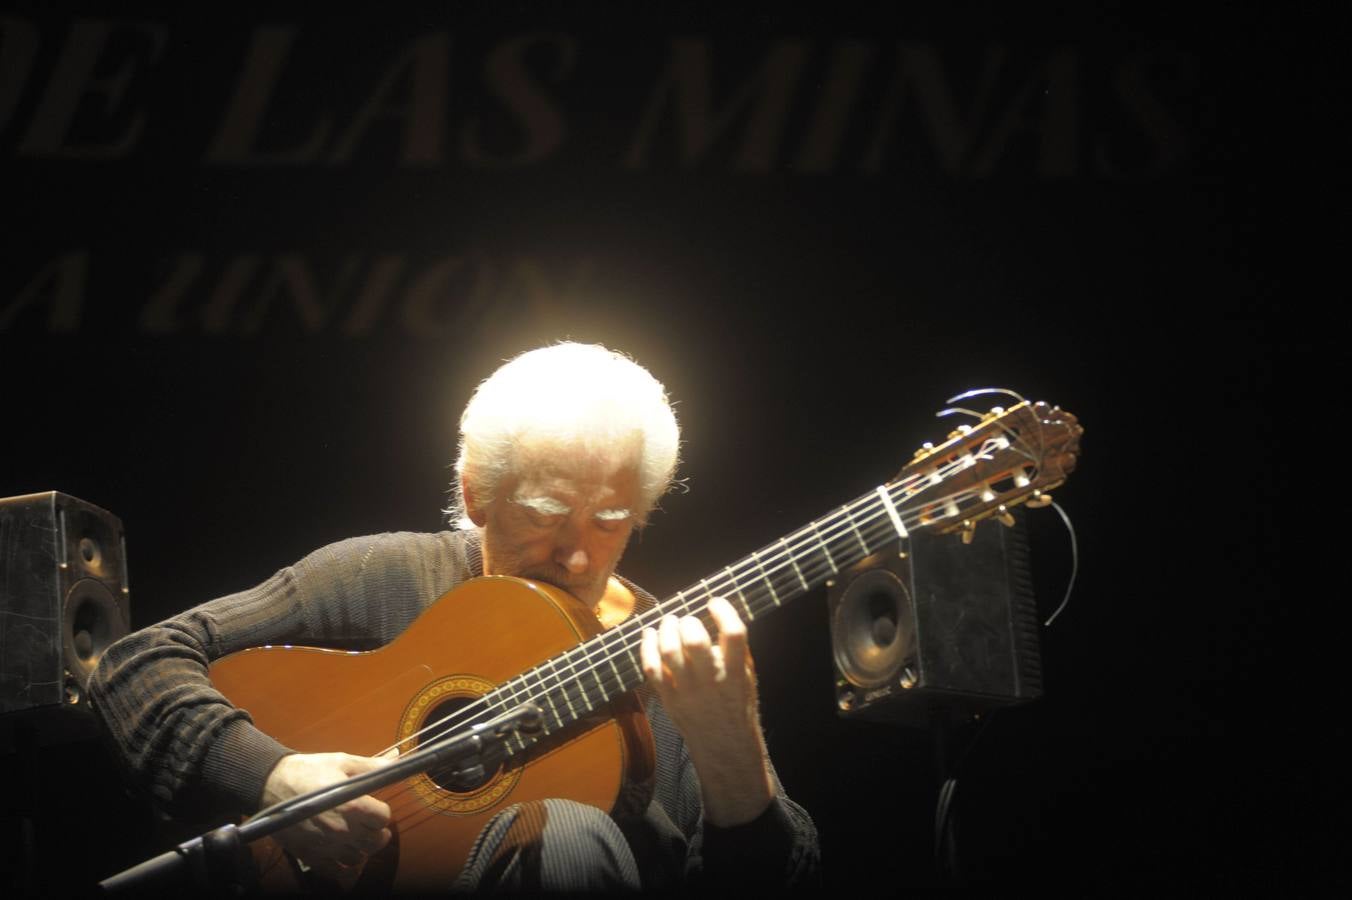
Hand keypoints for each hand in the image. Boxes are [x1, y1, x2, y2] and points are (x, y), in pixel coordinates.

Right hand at [260, 751, 394, 881]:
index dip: (382, 812)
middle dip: (377, 831)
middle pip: (375, 841)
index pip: (384, 818)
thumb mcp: (343, 762)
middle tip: (370, 824)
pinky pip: (336, 872)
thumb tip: (397, 760)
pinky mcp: (311, 856)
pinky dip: (344, 867)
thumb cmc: (308, 771)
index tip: (375, 807)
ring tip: (357, 837)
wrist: (271, 785)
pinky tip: (342, 854)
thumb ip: (373, 767)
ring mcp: (327, 846)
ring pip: (359, 858)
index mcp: (353, 805)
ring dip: (362, 849)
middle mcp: (343, 829)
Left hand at [640, 595, 774, 825]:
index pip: (734, 633)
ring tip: (669, 622)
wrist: (724, 745)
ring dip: (666, 629)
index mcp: (736, 672)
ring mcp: (687, 691)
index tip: (715, 602)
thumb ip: (735, 650)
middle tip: (687, 620)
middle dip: (688, 622)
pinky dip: (647, 646)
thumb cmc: (736, 704)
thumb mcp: (747, 676)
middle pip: (694, 641)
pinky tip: (649, 635)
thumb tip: (717, 614)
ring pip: (669, 652)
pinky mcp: (669, 698)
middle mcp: (712, 681)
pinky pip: (651, 668)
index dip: (724, 611)